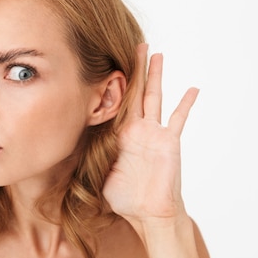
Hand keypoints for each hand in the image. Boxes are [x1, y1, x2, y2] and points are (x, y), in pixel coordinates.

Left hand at [103, 44, 198, 226]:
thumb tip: (64, 152)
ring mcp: (155, 134)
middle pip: (135, 92)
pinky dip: (186, 105)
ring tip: (157, 54)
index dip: (113, 84)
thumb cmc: (125, 199)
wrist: (148, 213)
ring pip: (155, 97)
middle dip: (134, 69)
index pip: (116, 104)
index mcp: (120, 135)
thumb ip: (89, 160)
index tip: (107, 62)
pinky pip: (178, 120)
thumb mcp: (100, 175)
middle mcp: (137, 130)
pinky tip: (193, 89)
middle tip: (135, 44)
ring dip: (155, 76)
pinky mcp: (169, 142)